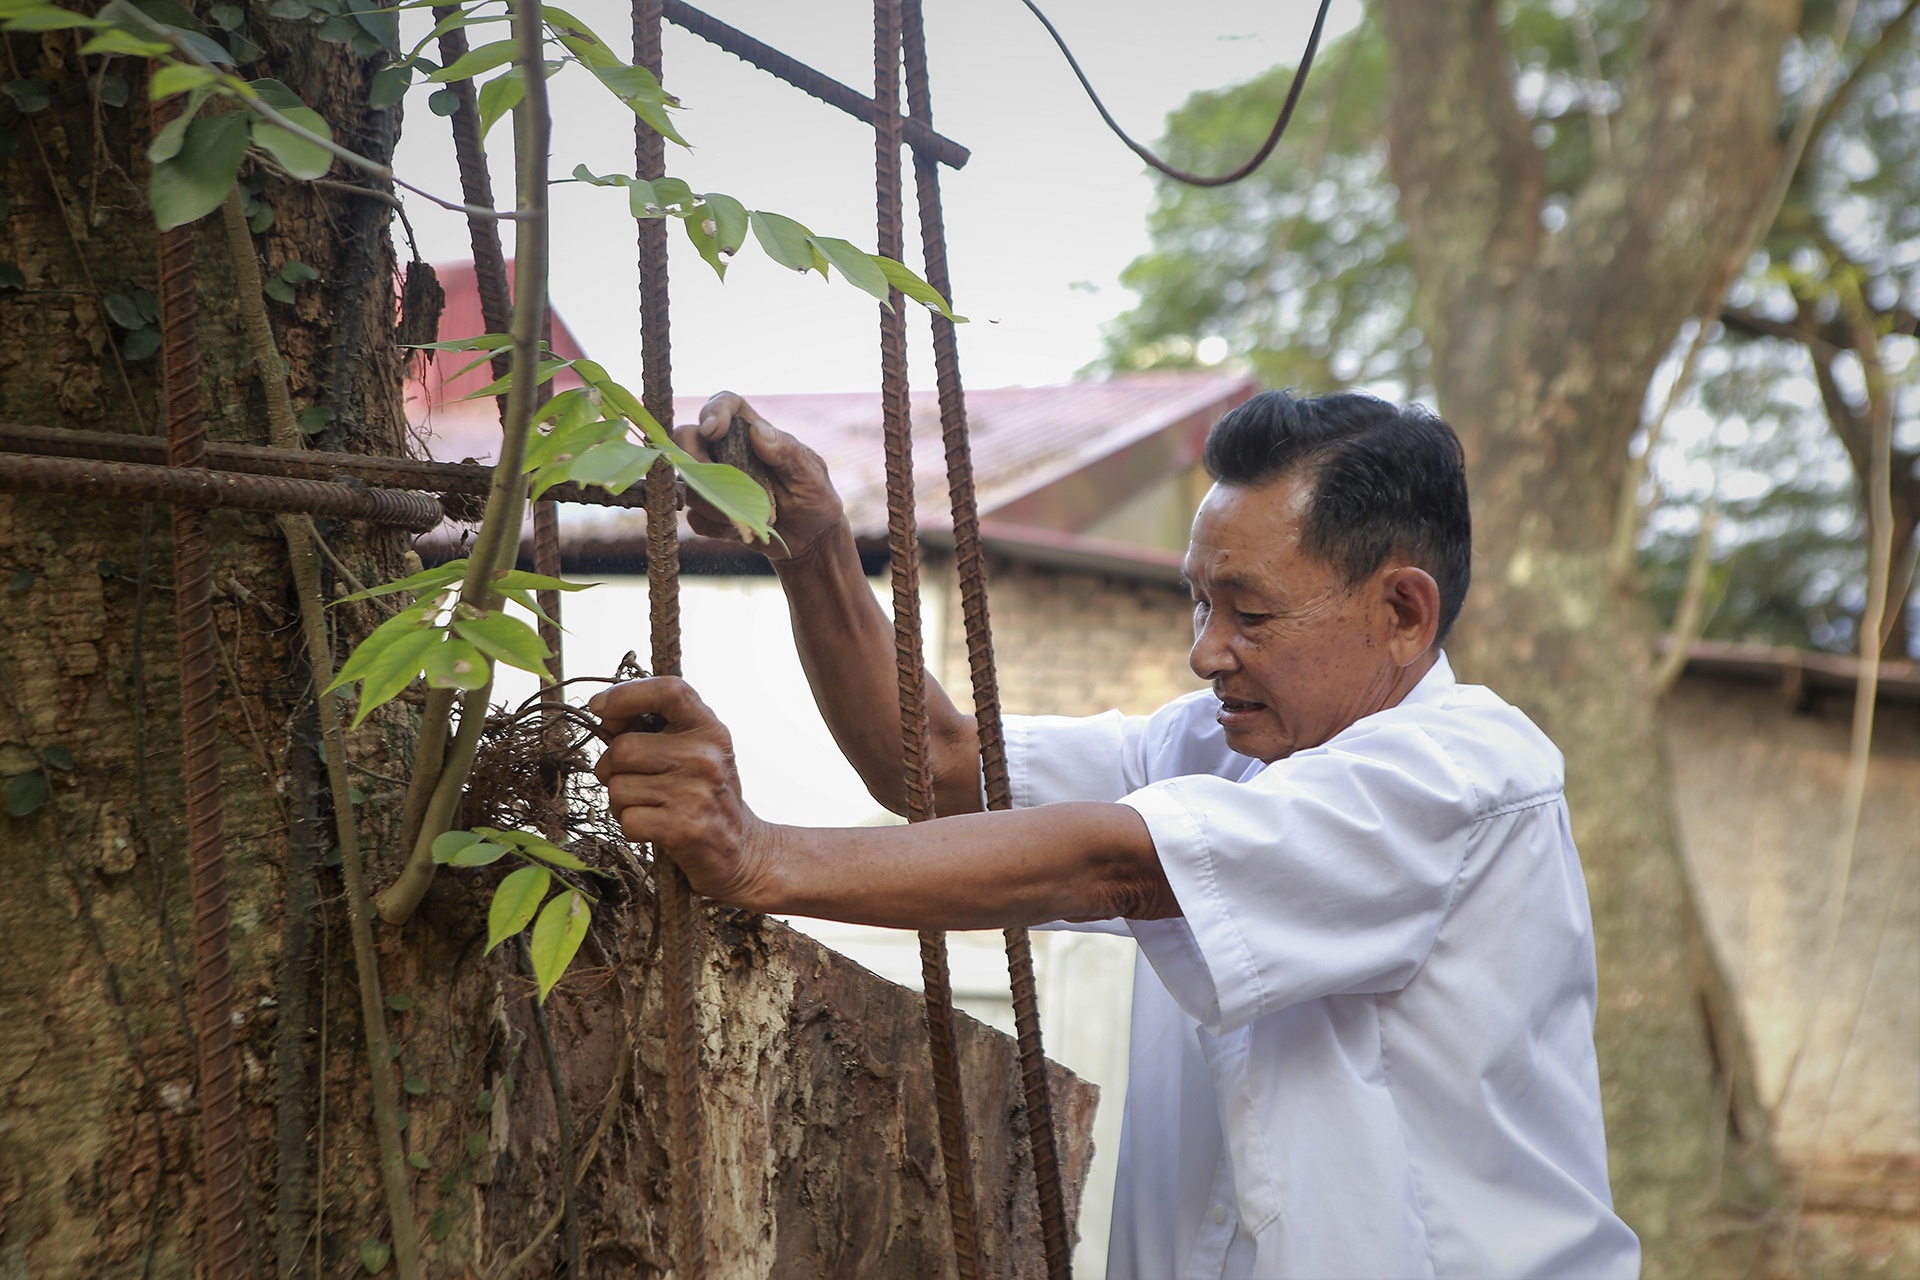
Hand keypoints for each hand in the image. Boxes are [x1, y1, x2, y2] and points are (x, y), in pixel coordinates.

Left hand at [590, 676, 775, 907]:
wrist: (741, 850)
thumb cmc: (703, 795)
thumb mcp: (694, 751)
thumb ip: (655, 728)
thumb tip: (603, 711)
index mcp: (710, 729)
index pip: (669, 690)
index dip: (627, 694)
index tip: (600, 707)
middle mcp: (707, 756)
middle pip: (623, 749)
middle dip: (612, 769)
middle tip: (634, 781)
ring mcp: (696, 793)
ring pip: (618, 788)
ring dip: (622, 802)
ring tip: (651, 807)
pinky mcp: (684, 828)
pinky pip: (627, 819)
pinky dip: (631, 827)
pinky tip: (656, 828)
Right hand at [676, 391, 846, 562]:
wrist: (812, 540)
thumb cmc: (814, 498)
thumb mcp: (809, 474)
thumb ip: (785, 451)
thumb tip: (757, 432)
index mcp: (751, 433)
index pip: (724, 405)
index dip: (713, 411)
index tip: (714, 431)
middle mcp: (726, 453)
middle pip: (687, 437)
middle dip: (694, 457)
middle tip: (720, 481)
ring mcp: (715, 483)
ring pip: (688, 482)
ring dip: (714, 500)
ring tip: (749, 513)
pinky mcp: (710, 514)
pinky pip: (695, 517)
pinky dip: (716, 525)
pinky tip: (742, 528)